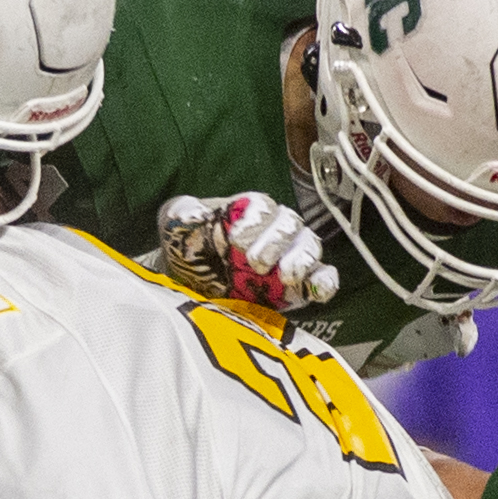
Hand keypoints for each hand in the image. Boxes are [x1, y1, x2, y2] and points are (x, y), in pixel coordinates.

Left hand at [157, 192, 338, 312]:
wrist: (188, 288)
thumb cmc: (187, 249)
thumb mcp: (174, 226)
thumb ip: (182, 213)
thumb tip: (195, 212)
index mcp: (249, 210)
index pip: (261, 207)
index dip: (254, 220)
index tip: (235, 239)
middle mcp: (275, 230)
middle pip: (289, 225)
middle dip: (275, 242)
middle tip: (255, 263)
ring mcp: (290, 257)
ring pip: (309, 248)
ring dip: (302, 261)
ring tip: (286, 277)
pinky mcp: (299, 287)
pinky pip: (321, 279)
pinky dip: (324, 283)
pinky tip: (317, 291)